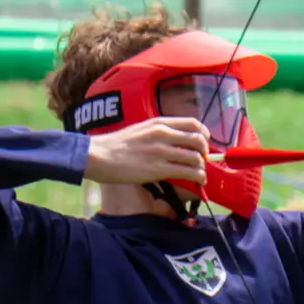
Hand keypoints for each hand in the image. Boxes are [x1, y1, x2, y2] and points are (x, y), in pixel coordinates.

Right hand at [84, 117, 209, 185]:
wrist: (98, 155)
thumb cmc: (116, 145)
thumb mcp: (140, 130)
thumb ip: (159, 133)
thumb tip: (176, 142)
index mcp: (158, 123)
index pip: (193, 123)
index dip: (204, 134)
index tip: (206, 142)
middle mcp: (163, 134)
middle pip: (198, 140)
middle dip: (205, 152)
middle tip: (202, 160)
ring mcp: (161, 152)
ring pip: (196, 158)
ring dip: (202, 168)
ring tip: (200, 174)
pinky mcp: (158, 169)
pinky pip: (188, 172)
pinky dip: (198, 177)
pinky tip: (197, 181)